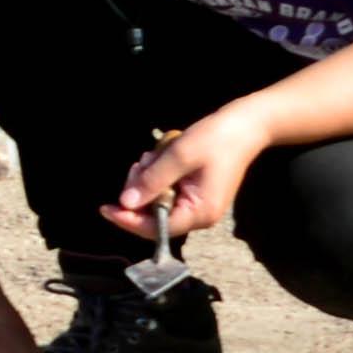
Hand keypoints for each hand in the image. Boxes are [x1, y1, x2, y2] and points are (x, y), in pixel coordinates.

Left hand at [107, 105, 276, 243]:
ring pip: (159, 201)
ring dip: (150, 180)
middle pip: (155, 216)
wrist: (246, 124)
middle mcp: (199, 216)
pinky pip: (168, 191)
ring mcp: (198, 205)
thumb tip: (125, 203)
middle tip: (138, 165)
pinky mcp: (196, 193)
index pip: (157, 228)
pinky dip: (159, 176)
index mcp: (200, 213)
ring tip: (153, 156)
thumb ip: (152, 181)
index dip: (129, 220)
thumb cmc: (215, 139)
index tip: (106, 209)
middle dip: (140, 192)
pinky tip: (161, 157)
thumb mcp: (179, 156)